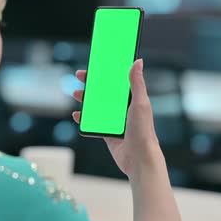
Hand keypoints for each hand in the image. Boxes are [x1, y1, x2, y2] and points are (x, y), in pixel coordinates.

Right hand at [72, 59, 163, 179]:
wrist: (139, 159)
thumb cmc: (144, 132)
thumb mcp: (140, 103)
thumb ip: (137, 83)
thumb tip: (138, 61)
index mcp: (132, 100)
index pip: (117, 81)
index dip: (106, 72)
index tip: (96, 64)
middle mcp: (123, 109)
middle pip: (104, 92)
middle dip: (92, 84)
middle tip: (80, 76)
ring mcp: (115, 121)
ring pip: (97, 106)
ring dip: (86, 100)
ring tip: (76, 94)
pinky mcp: (108, 133)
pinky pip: (93, 123)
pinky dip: (84, 118)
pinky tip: (77, 115)